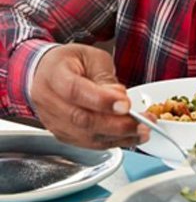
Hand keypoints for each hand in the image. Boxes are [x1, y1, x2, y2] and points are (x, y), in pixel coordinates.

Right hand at [30, 44, 149, 148]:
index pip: (76, 91)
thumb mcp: (93, 58)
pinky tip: (129, 137)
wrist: (47, 72)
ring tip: (142, 132)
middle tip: (141, 123)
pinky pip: (87, 143)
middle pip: (81, 119)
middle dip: (116, 124)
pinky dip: (111, 142)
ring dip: (118, 137)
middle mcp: (49, 101)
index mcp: (54, 75)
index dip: (101, 100)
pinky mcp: (62, 134)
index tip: (126, 104)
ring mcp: (53, 121)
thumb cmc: (71, 62)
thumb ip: (105, 78)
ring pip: (85, 136)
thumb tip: (120, 99)